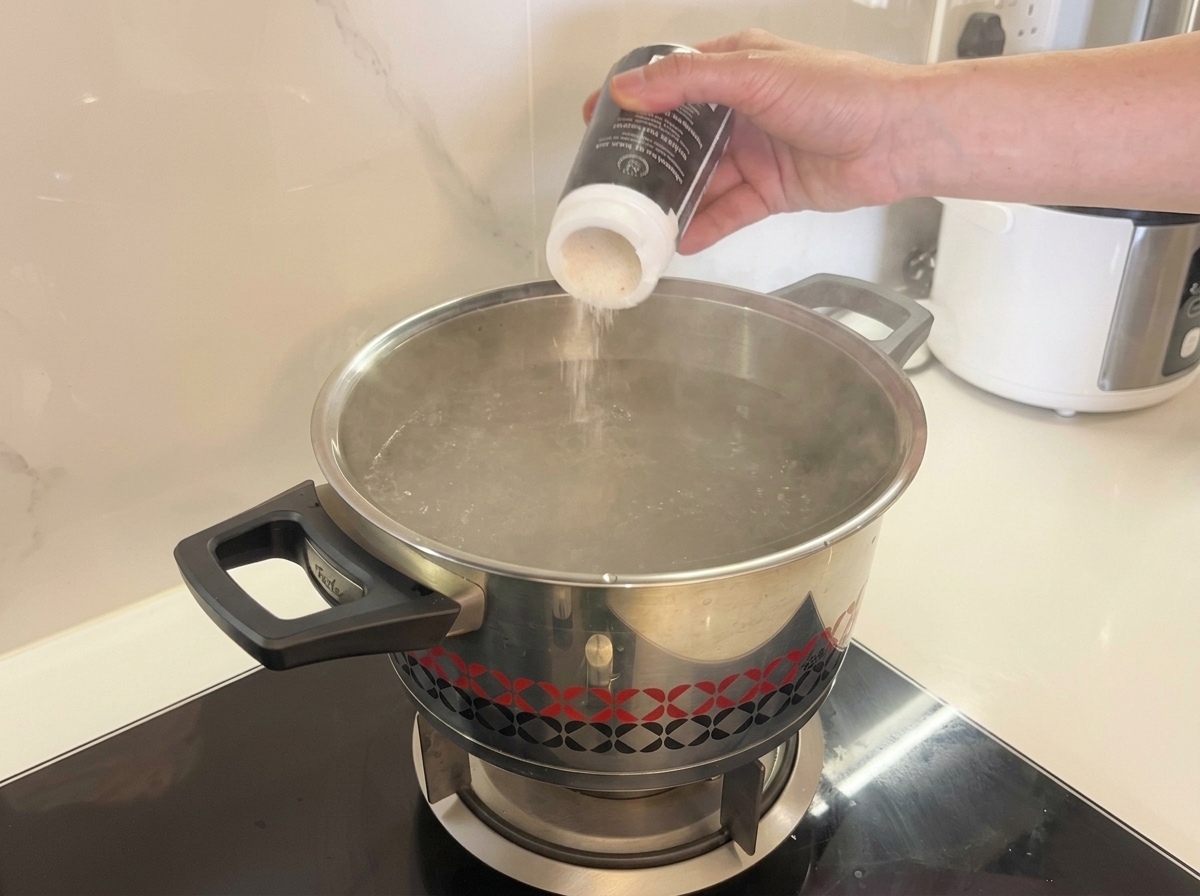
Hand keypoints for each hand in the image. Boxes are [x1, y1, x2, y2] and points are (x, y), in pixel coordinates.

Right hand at [583, 31, 915, 253]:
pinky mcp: (771, 190)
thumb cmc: (842, 92)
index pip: (668, 80)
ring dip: (673, 198)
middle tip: (611, 180)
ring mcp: (755, 151)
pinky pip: (728, 210)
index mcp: (735, 67)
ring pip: (701, 178)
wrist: (899, 138)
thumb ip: (689, 82)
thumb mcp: (755, 75)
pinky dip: (705, 225)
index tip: (598, 121)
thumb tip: (630, 89)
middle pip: (679, 136)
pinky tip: (681, 239)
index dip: (631, 99)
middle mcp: (742, 108)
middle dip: (646, 158)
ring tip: (640, 221)